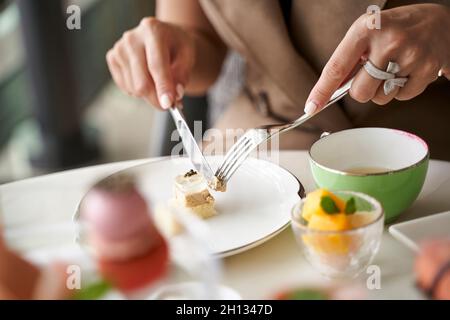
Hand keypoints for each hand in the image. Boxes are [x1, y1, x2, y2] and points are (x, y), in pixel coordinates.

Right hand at [106, 17, 194, 109]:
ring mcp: (119, 48)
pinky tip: (146, 77)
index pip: (156, 65)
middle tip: (168, 105)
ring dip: (149, 94)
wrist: (163, 35)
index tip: (168, 104)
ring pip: (134, 88)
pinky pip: (126, 87)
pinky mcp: (112, 58)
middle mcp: (132, 38)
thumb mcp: (187, 56)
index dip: (162, 87)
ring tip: (159, 82)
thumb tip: (175, 96)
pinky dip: (138, 90)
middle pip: (141, 82)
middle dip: (156, 99)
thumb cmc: (176, 45)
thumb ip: (182, 76)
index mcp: (153, 30)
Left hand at [305, 4, 449, 113]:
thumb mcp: (366, 34)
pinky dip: (402, 90)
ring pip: (380, 98)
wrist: (440, 22)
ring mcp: (410, 55)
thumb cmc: (396, 29)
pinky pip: (402, 98)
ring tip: (394, 68)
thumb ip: (348, 60)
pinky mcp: (427, 69)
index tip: (311, 107)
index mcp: (365, 30)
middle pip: (360, 92)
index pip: (336, 68)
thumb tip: (327, 91)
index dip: (322, 91)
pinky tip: (408, 71)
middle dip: (362, 90)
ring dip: (383, 90)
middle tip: (373, 73)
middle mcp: (388, 41)